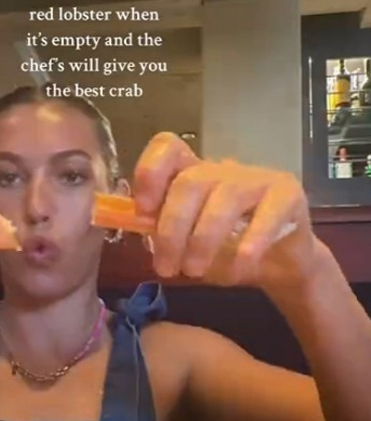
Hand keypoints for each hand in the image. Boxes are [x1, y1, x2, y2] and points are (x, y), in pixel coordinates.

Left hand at [130, 131, 320, 290]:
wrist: (281, 264)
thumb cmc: (225, 250)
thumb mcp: (185, 242)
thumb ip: (160, 228)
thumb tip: (132, 224)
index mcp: (193, 174)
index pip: (167, 148)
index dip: (150, 173)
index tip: (142, 211)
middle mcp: (224, 169)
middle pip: (189, 183)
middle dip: (171, 230)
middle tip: (167, 267)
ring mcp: (258, 178)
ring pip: (223, 199)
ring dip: (202, 241)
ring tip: (194, 271)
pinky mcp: (289, 195)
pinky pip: (265, 216)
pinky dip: (248, 245)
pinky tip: (237, 267)